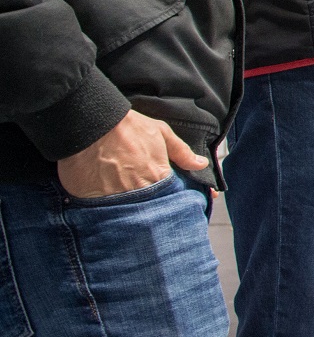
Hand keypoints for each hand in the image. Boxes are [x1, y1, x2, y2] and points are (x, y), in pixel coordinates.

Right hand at [58, 109, 205, 198]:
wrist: (90, 123)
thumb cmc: (127, 127)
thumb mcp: (160, 133)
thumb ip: (181, 152)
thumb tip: (201, 164)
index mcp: (158, 177)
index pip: (172, 197)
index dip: (175, 200)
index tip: (178, 203)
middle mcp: (139, 192)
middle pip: (150, 208)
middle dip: (152, 209)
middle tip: (148, 205)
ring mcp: (114, 199)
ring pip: (128, 213)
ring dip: (130, 212)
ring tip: (126, 205)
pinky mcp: (91, 202)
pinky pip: (102, 212)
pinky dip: (106, 211)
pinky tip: (106, 206)